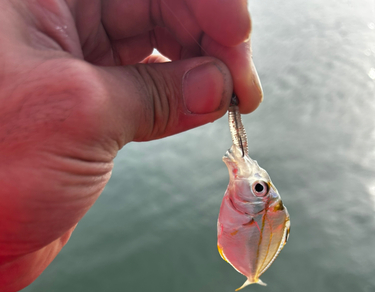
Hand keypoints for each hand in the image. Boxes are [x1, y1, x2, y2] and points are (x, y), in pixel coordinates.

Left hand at [0, 0, 262, 291]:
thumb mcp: (83, 116)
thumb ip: (158, 94)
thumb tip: (218, 85)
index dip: (205, 2)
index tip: (238, 39)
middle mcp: (61, 20)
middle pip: (160, 4)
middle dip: (209, 37)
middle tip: (242, 84)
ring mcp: (78, 62)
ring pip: (158, 46)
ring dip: (201, 69)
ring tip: (231, 100)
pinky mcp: (92, 104)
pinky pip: (149, 88)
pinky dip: (182, 98)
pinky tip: (206, 108)